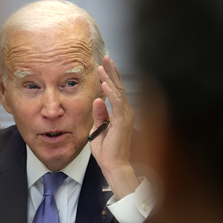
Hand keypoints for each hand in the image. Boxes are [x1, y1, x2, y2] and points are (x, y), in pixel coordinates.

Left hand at [90, 56, 139, 199]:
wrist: (114, 164)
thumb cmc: (108, 151)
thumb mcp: (98, 129)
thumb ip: (99, 115)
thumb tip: (97, 100)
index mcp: (121, 113)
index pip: (116, 91)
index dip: (111, 77)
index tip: (104, 65)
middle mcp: (126, 112)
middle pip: (119, 87)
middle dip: (112, 71)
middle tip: (106, 57)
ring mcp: (126, 115)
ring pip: (117, 91)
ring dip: (109, 78)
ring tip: (103, 66)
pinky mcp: (122, 120)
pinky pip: (116, 102)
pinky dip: (110, 92)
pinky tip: (104, 83)